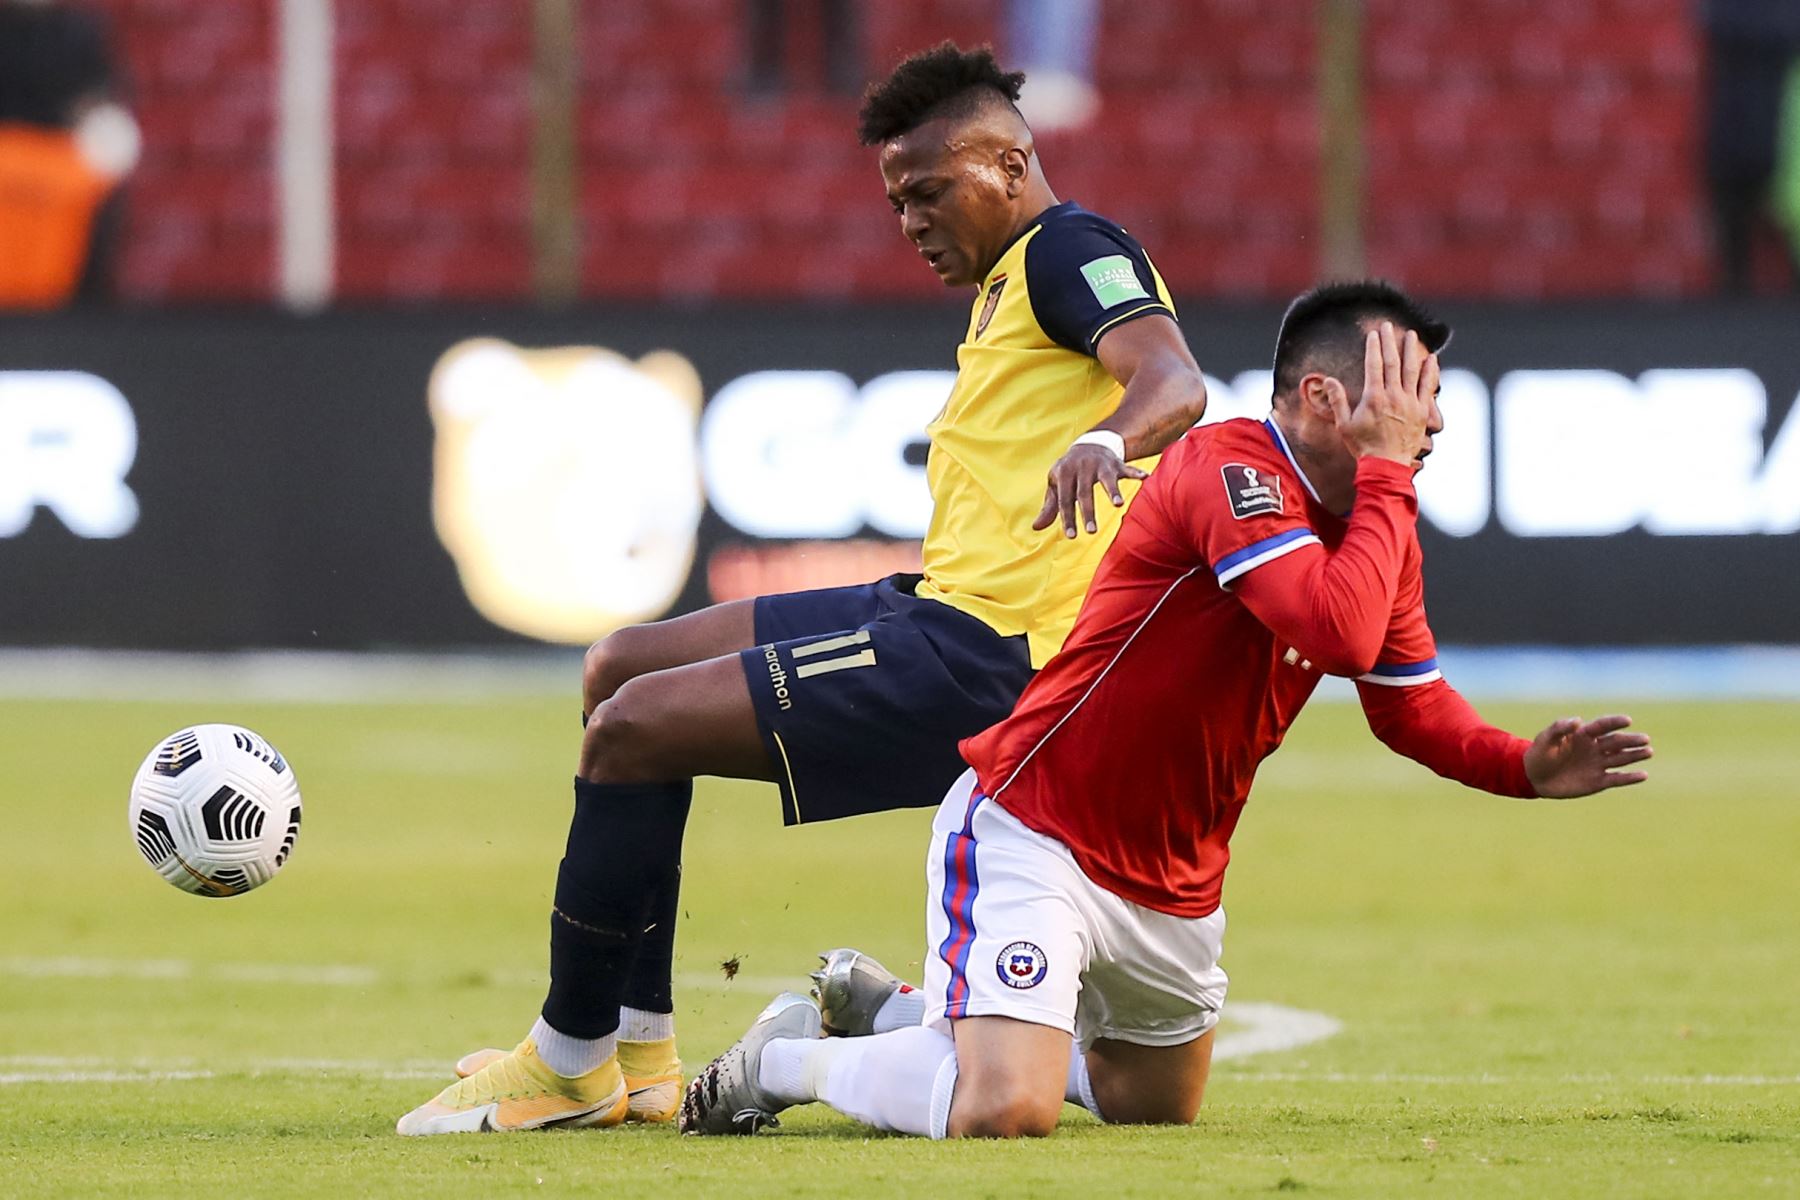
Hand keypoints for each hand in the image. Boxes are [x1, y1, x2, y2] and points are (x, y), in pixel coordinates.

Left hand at [1032, 442, 1147, 537]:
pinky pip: (1127, 468)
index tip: (1072, 536)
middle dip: (1088, 512)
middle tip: (1091, 531)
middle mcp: (1081, 467)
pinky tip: (1145, 478)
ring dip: (1113, 491)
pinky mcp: (1116, 463)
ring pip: (1107, 479)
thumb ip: (1050, 507)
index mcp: (1064, 474)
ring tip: (1118, 505)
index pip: (1065, 500)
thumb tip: (1035, 527)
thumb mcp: (1056, 486)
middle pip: (1084, 493)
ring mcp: (1100, 464)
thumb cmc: (1069, 472)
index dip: (1068, 518)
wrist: (1087, 444)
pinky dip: (1136, 472)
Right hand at [1325, 321, 1438, 466]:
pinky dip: (1430, 371)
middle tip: (1389, 326)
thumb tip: (1329, 380)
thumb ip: (1337, 400)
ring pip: (1412, 370)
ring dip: (1411, 351)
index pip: (1374, 365)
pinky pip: (1428, 387)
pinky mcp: (1422, 411)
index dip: (1374, 347)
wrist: (1386, 465)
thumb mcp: (1344, 424)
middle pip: (1393, 362)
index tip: (1373, 334)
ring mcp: (1410, 403)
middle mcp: (1394, 396)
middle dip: (1390, 342)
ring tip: (1411, 335)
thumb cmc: (1363, 445)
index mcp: (1374, 397)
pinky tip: (1432, 359)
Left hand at [1523, 714, 1652, 797]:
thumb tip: (1577, 720)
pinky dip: (1630, 778)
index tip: (1627, 720)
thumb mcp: (1545, 739)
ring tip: (1648, 751)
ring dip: (1634, 755)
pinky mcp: (1598, 781)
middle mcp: (1594, 748)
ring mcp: (1597, 764)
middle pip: (1616, 742)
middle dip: (1631, 740)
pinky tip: (1643, 775)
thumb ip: (1559, 728)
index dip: (1614, 722)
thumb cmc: (1539, 754)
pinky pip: (1617, 779)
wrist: (1533, 778)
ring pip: (1620, 758)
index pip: (1602, 726)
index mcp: (1583, 735)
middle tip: (1645, 739)